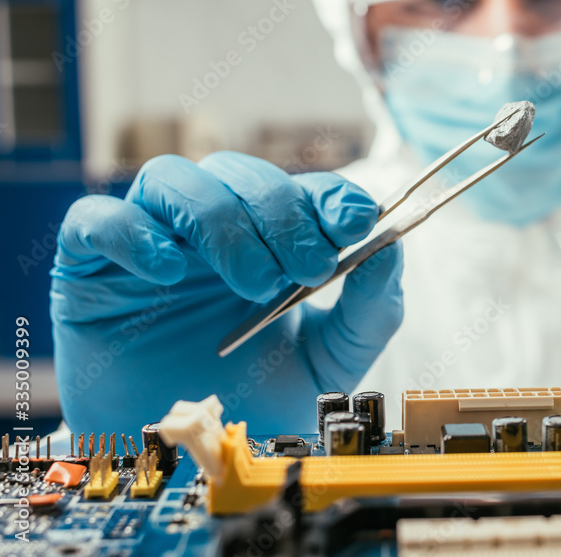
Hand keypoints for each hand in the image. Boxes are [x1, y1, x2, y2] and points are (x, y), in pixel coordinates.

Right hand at [51, 151, 402, 439]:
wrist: (184, 467)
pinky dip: (133, 233)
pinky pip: (94, 220)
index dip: (328, 195)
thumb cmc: (253, 404)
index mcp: (263, 244)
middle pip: (236, 172)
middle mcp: (206, 235)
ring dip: (222, 221)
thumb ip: (368, 310)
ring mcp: (148, 246)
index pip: (295, 188)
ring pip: (172, 179)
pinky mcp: (88, 272)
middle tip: (309, 267)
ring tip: (254, 283)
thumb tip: (392, 247)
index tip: (359, 219)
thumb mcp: (329, 361)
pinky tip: (168, 274)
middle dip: (281, 213)